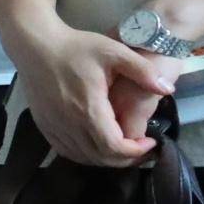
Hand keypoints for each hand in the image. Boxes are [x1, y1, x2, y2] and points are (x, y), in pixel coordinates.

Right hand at [22, 28, 180, 165]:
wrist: (35, 46)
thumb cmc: (75, 47)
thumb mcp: (114, 51)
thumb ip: (143, 71)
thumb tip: (168, 89)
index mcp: (89, 108)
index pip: (114, 147)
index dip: (136, 151)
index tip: (150, 141)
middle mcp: (70, 124)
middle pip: (101, 158)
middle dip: (126, 158)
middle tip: (142, 147)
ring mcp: (54, 127)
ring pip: (84, 158)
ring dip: (106, 158)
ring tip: (122, 146)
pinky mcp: (45, 126)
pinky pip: (67, 151)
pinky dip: (85, 154)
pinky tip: (96, 144)